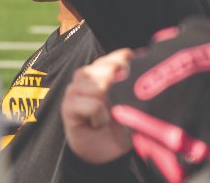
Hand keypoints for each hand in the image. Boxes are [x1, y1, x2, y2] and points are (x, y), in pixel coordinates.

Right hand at [62, 49, 134, 163]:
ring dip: (109, 105)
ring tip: (107, 115)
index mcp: (103, 70)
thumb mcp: (131, 101)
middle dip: (120, 88)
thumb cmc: (120, 124)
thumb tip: (142, 59)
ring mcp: (74, 90)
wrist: (108, 154)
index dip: (130, 68)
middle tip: (119, 105)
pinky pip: (93, 104)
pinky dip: (100, 117)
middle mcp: (86, 76)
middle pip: (109, 69)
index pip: (120, 56)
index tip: (134, 85)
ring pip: (99, 86)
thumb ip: (133, 81)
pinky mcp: (67, 107)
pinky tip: (98, 124)